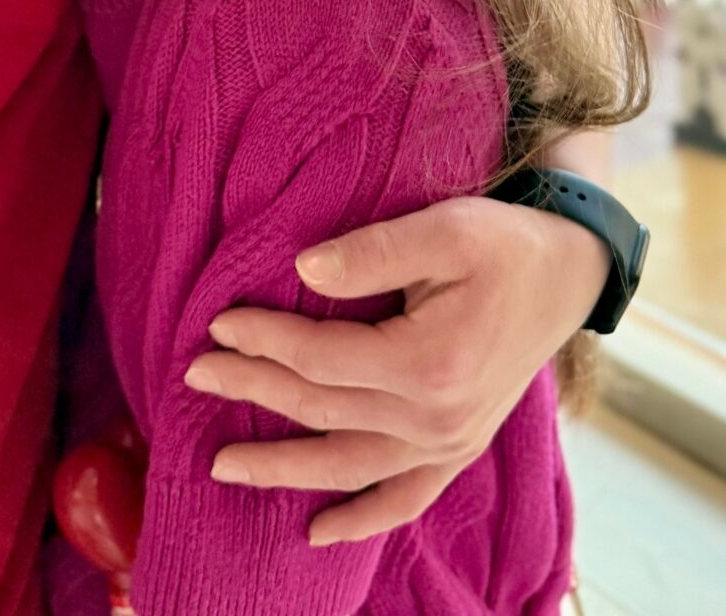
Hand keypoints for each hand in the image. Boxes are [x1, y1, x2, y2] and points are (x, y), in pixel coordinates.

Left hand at [184, 194, 608, 544]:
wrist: (566, 274)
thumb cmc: (505, 243)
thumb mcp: (448, 227)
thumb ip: (373, 250)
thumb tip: (304, 269)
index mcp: (430, 363)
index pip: (320, 358)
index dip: (263, 341)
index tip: (217, 324)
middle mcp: (438, 418)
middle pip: (322, 411)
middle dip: (252, 393)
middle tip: (193, 379)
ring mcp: (449, 443)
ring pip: (348, 467)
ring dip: (283, 469)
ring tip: (222, 467)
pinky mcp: (459, 450)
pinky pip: (403, 499)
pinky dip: (360, 519)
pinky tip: (317, 533)